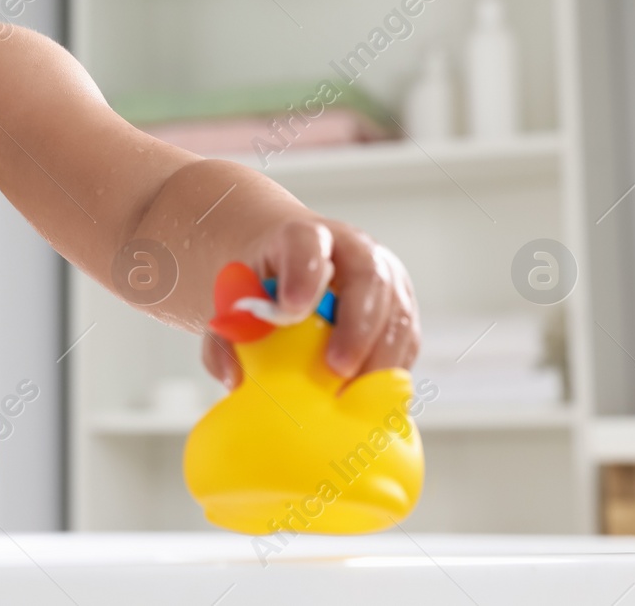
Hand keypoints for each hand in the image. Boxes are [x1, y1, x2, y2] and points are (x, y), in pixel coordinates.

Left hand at [200, 216, 418, 389]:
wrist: (292, 268)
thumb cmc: (263, 287)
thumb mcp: (235, 300)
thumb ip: (228, 334)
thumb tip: (234, 377)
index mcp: (301, 236)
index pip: (306, 242)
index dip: (303, 273)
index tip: (291, 309)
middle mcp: (351, 249)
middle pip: (368, 277)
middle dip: (356, 325)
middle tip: (336, 368)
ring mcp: (384, 276)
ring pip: (397, 311)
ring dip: (381, 357)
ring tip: (355, 395)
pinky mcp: (400, 308)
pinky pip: (407, 339)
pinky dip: (392, 371)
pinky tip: (371, 398)